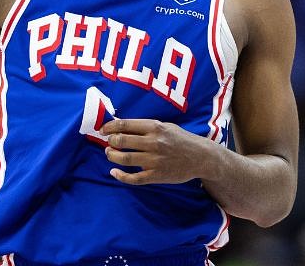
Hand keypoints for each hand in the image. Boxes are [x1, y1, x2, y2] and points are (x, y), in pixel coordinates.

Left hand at [101, 118, 216, 184]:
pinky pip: (133, 178)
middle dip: (110, 141)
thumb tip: (122, 126)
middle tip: (108, 142)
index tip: (103, 130)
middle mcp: (154, 142)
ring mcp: (155, 160)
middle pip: (122, 141)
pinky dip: (120, 176)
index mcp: (156, 127)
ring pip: (125, 158)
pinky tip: (114, 172)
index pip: (125, 124)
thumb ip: (147, 127)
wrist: (201, 157)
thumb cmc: (182, 139)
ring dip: (112, 156)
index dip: (110, 127)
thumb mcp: (166, 126)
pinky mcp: (156, 175)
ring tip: (109, 154)